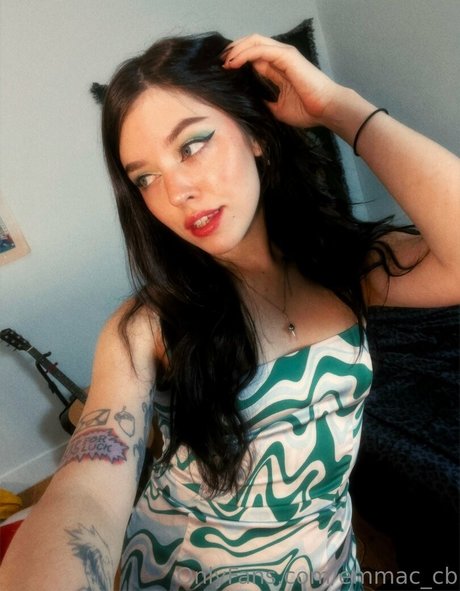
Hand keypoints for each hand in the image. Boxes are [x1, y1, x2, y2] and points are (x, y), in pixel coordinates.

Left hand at [222, 34, 340, 127]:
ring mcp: (284, 55)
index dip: (238, 60)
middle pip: (252, 44)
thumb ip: (265, 102)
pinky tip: (234, 63)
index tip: (225, 70)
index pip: (255, 56)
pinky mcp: (286, 57)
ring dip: (237, 50)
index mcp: (279, 68)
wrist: (327, 110)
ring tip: (224, 61)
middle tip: (221, 62)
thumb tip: (251, 104)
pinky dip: (245, 54)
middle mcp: (281, 58)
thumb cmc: (308, 111)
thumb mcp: (278, 109)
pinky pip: (260, 50)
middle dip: (234, 50)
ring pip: (254, 42)